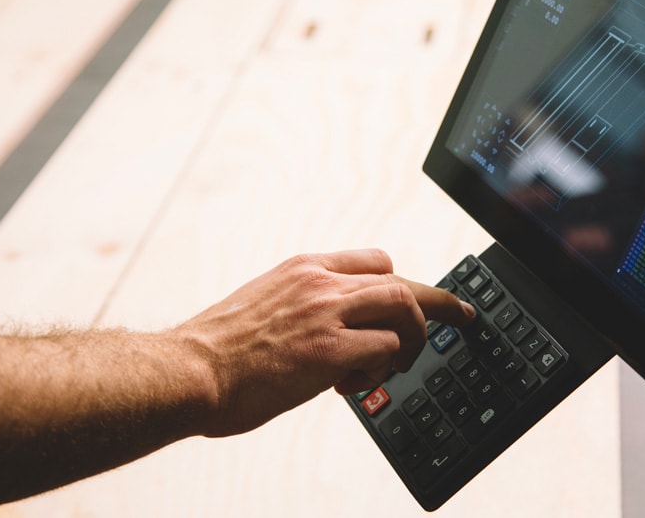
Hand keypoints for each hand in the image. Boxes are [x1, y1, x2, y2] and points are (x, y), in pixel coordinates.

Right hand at [176, 249, 474, 436]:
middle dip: (435, 304)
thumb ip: (302, 306)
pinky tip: (357, 383)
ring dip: (413, 338)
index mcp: (304, 269)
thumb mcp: (262, 303)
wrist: (187, 371)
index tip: (425, 295)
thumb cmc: (215, 348)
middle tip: (457, 321)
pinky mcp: (329, 351)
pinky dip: (383, 367)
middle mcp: (320, 283)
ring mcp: (327, 314)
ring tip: (398, 363)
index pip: (375, 260)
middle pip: (401, 281)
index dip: (404, 281)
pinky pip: (386, 348)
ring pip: (405, 306)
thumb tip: (332, 330)